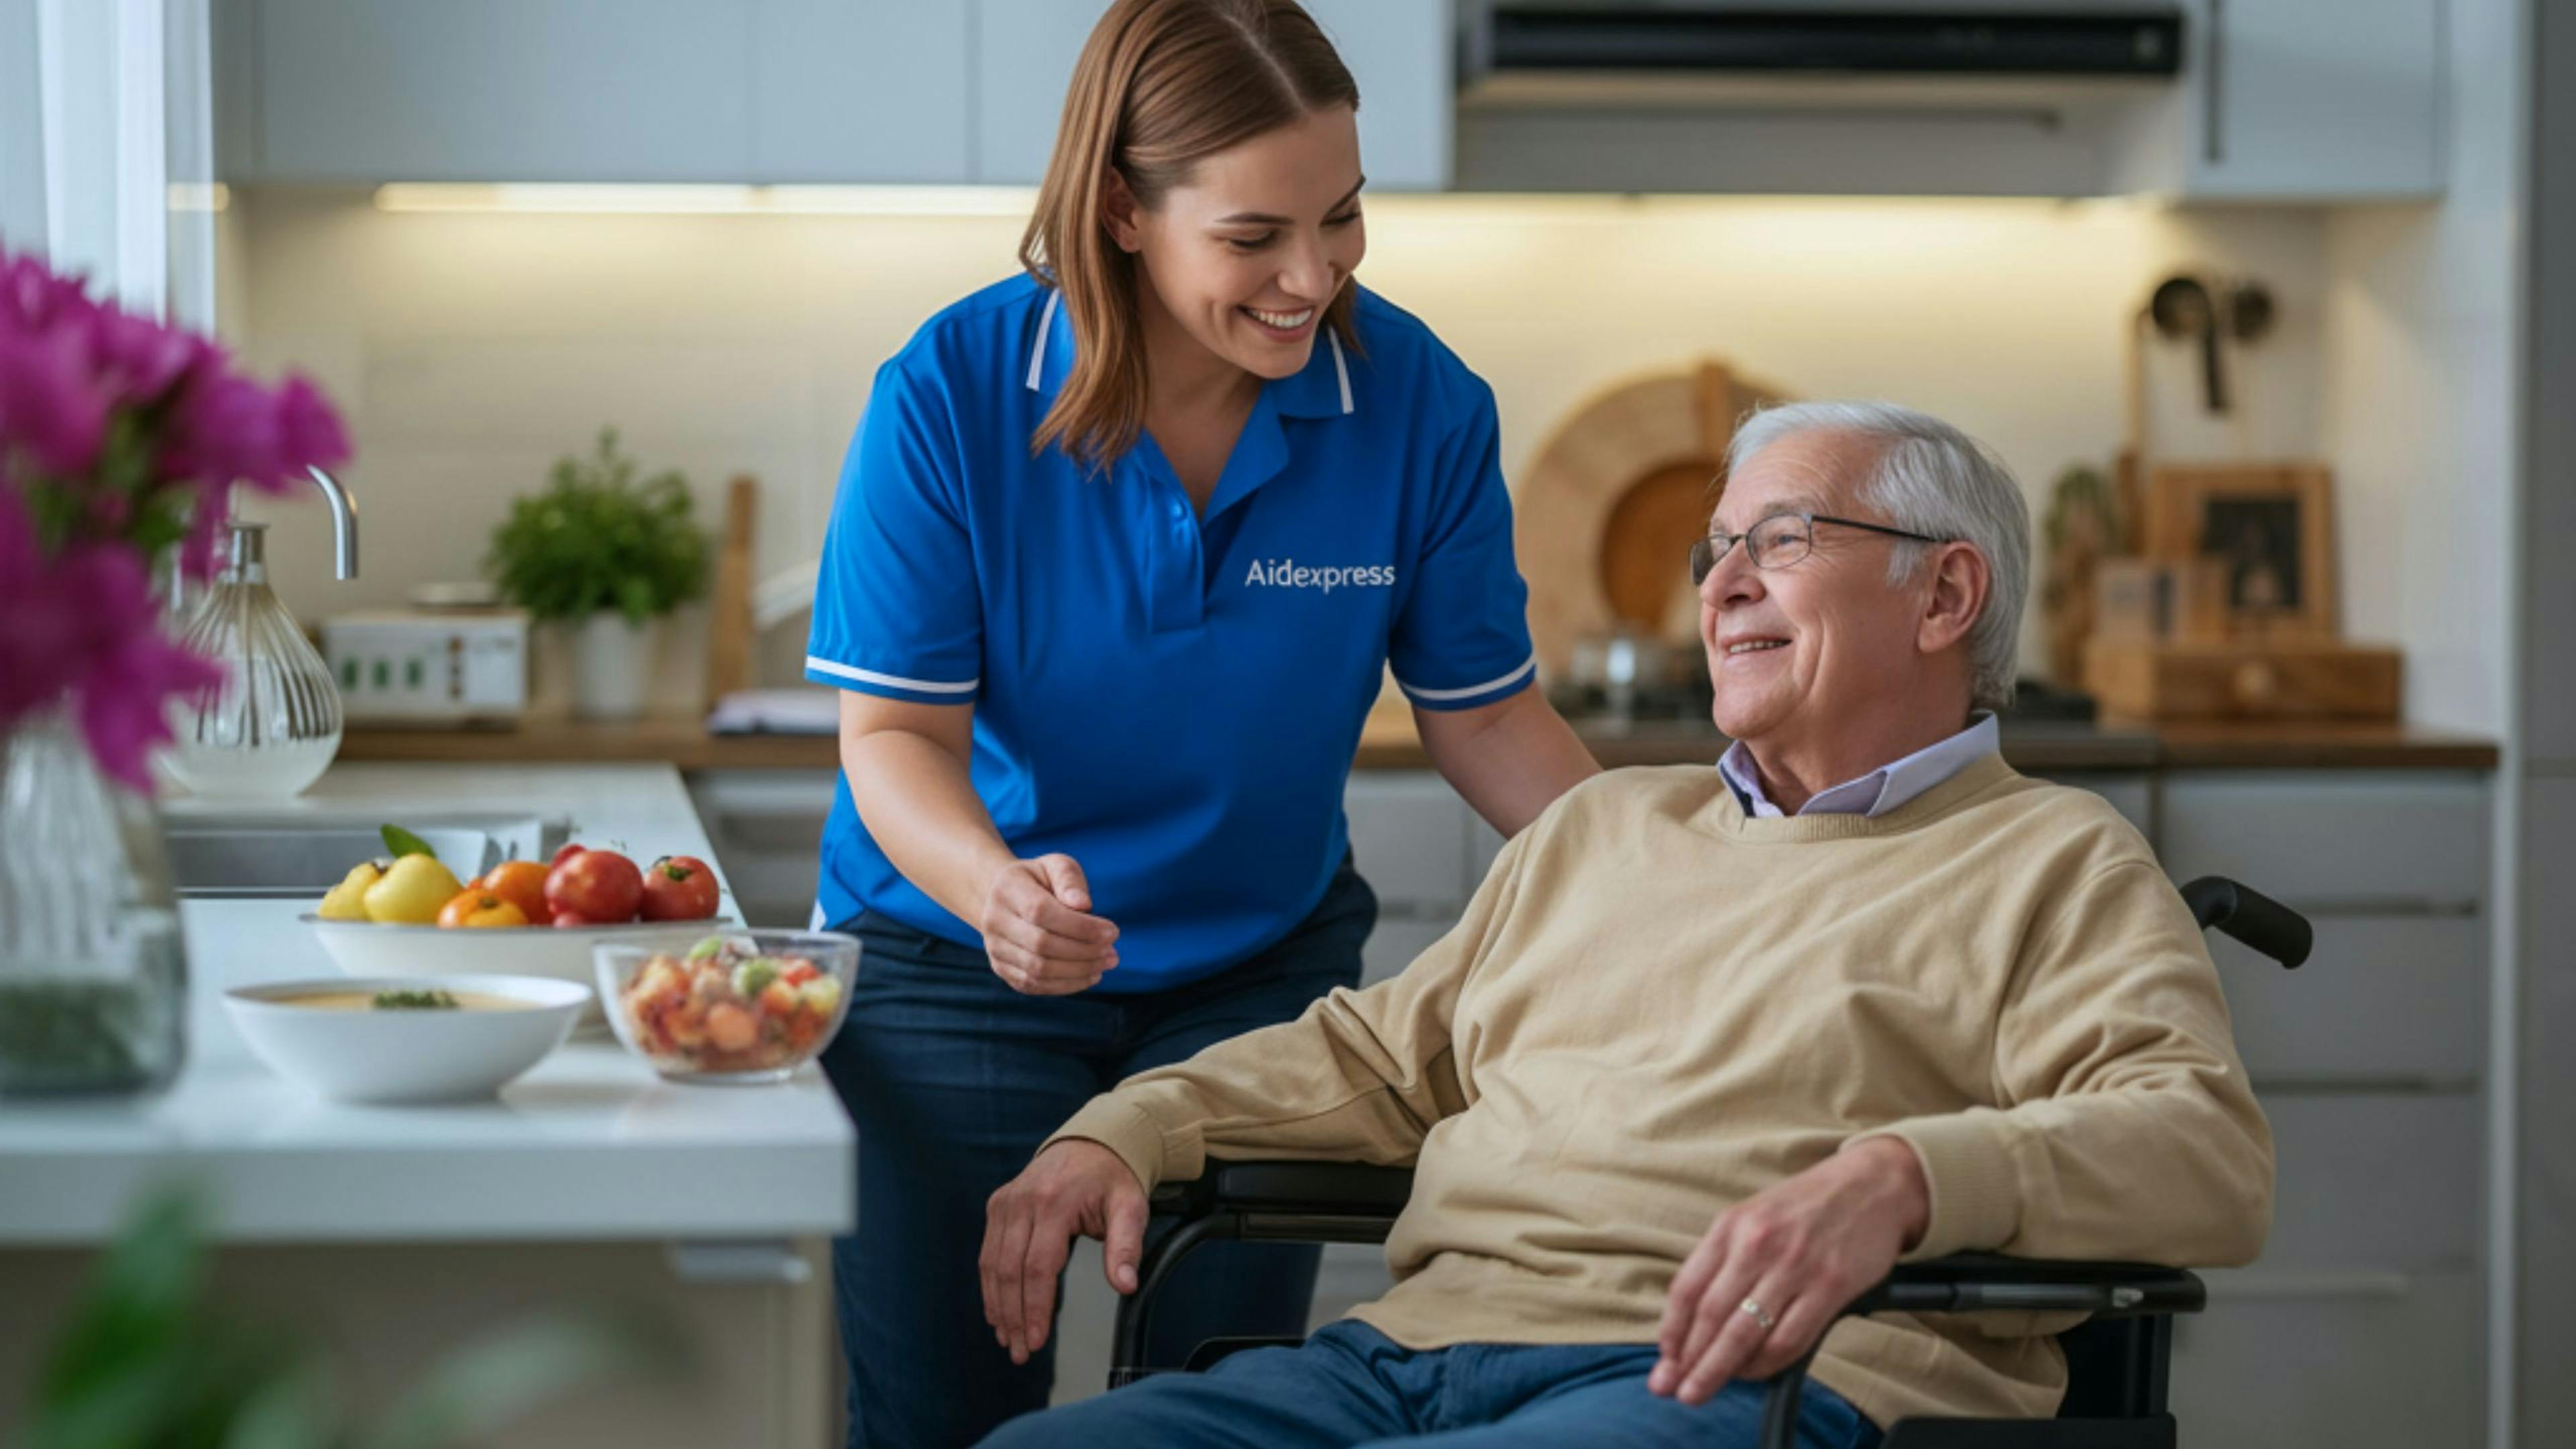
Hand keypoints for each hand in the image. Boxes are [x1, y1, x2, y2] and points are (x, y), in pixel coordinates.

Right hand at [977, 854, 1118, 994]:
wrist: (1005, 899)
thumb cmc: (1040, 880)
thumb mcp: (1056, 866)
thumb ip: (1070, 881)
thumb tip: (1083, 905)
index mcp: (1007, 890)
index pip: (1042, 912)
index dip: (1080, 926)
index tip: (1113, 932)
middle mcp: (993, 921)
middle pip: (1041, 944)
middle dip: (1084, 951)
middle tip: (1113, 952)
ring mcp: (995, 949)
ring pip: (1038, 970)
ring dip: (1079, 971)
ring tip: (1107, 963)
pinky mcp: (1002, 969)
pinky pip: (1035, 984)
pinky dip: (1067, 985)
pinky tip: (1090, 975)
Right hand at [981, 1140, 1150, 1364]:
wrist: (1091, 1143)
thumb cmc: (1112, 1179)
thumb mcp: (1131, 1207)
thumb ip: (1127, 1247)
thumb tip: (1125, 1285)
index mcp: (1054, 1201)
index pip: (1038, 1267)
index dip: (1035, 1308)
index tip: (1037, 1341)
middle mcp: (1022, 1201)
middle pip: (1010, 1271)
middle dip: (1013, 1317)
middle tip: (1019, 1352)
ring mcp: (1006, 1202)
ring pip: (992, 1265)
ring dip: (998, 1306)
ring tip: (1007, 1339)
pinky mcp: (998, 1205)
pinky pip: (987, 1252)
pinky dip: (990, 1285)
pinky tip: (997, 1311)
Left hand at [1648, 1137, 1930, 1404]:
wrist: (1870, 1185)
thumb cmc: (1805, 1207)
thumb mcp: (1752, 1217)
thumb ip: (1722, 1261)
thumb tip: (1691, 1318)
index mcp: (1731, 1227)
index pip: (1687, 1288)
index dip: (1671, 1331)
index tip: (1665, 1359)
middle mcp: (1757, 1245)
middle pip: (1711, 1317)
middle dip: (1689, 1361)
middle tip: (1674, 1390)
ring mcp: (1795, 1266)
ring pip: (1746, 1333)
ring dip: (1720, 1369)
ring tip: (1704, 1390)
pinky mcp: (1831, 1286)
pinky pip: (1790, 1339)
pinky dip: (1767, 1363)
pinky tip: (1754, 1372)